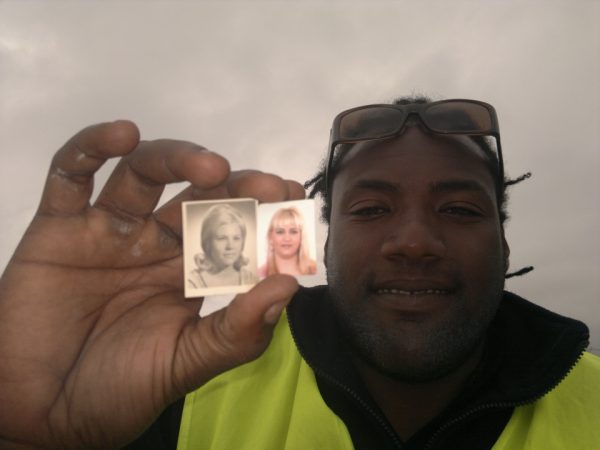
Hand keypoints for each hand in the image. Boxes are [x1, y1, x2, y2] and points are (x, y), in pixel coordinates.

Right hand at [0, 121, 302, 448]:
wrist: (43, 415)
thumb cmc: (117, 391)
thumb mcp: (187, 363)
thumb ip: (237, 330)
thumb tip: (288, 287)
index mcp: (186, 273)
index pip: (230, 228)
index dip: (260, 210)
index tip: (291, 196)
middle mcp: (152, 244)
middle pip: (193, 193)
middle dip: (231, 183)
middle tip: (265, 184)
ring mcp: (106, 231)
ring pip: (142, 173)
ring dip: (176, 157)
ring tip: (209, 166)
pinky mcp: (58, 227)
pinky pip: (70, 175)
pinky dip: (91, 147)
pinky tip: (121, 135)